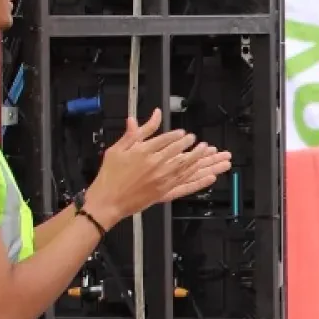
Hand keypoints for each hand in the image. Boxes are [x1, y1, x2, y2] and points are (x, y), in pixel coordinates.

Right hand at [84, 111, 232, 220]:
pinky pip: (186, 185)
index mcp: (143, 152)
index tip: (184, 134)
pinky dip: (200, 180)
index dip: (177, 136)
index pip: (166, 140)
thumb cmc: (110, 176)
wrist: (107, 200)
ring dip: (201, 160)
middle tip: (199, 142)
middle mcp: (156, 165)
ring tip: (210, 153)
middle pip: (180, 152)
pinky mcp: (165, 192)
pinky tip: (210, 177)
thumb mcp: (118, 149)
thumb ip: (134, 133)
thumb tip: (140, 118)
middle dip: (192, 146)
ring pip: (187, 167)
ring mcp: (162, 179)